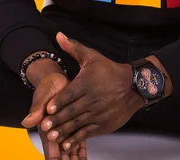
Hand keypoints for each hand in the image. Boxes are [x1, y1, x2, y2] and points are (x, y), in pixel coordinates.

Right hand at [20, 60, 87, 159]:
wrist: (56, 81)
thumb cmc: (46, 88)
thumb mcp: (41, 97)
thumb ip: (36, 110)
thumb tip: (26, 121)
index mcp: (46, 130)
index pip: (51, 151)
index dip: (55, 159)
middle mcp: (55, 133)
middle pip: (61, 154)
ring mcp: (64, 130)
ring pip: (69, 151)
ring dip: (74, 159)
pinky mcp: (73, 125)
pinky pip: (77, 141)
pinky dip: (80, 151)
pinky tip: (84, 158)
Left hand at [41, 33, 145, 150]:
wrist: (134, 86)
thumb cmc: (110, 70)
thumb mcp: (91, 56)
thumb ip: (73, 47)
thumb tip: (58, 35)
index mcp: (87, 83)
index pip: (70, 94)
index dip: (59, 102)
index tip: (48, 109)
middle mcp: (93, 99)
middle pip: (72, 111)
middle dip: (58, 120)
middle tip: (45, 127)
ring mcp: (99, 113)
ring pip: (79, 123)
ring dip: (65, 131)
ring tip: (53, 137)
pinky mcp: (104, 124)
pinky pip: (88, 133)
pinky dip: (77, 138)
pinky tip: (67, 143)